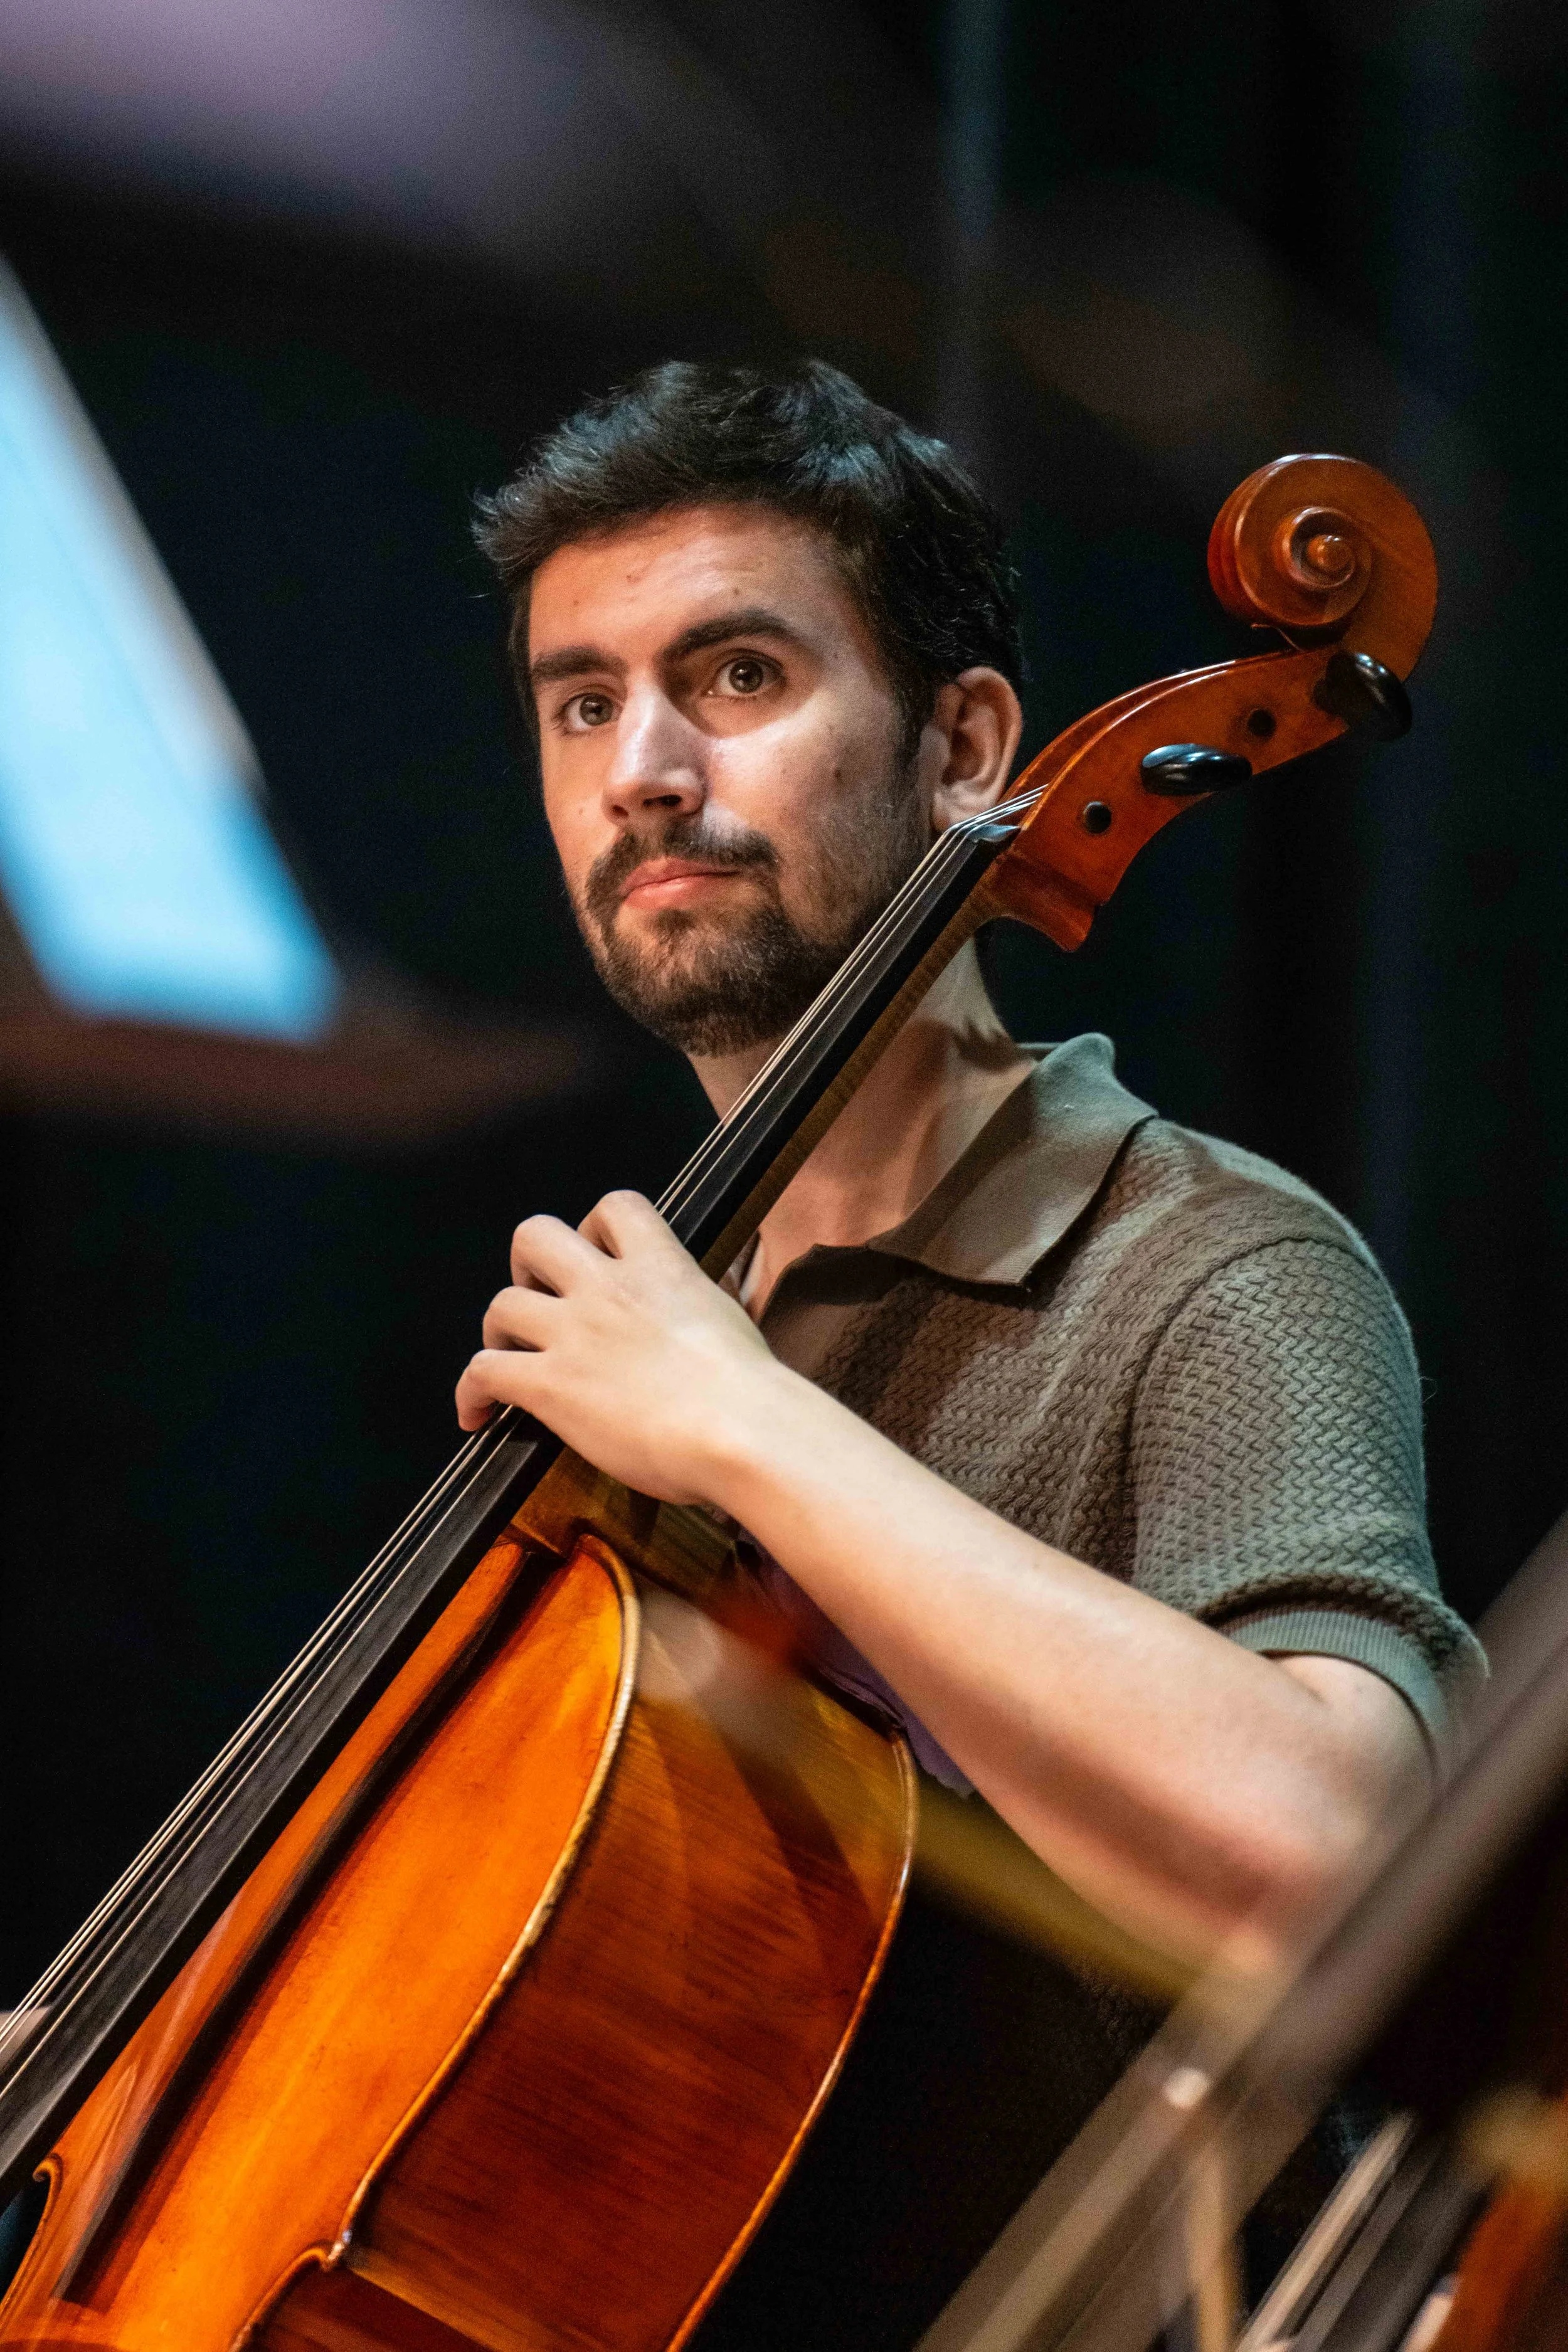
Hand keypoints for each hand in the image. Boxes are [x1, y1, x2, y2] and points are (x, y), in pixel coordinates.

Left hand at [455, 1190, 783, 1506]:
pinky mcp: (551, 1384)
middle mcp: (608, 1289)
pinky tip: (477, 1415)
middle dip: (528, 1266)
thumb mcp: (735, 1317)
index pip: (614, 1207)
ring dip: (498, 1331)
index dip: (594, 1228)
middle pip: (534, 1235)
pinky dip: (470, 1392)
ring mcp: (574, 1334)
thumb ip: (709, 1298)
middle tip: (543, 1300)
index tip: (597, 1257)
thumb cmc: (753, 1390)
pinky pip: (483, 1371)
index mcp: (661, 1267)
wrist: (740, 1430)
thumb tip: (713, 1298)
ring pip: (500, 1304)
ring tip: (510, 1356)